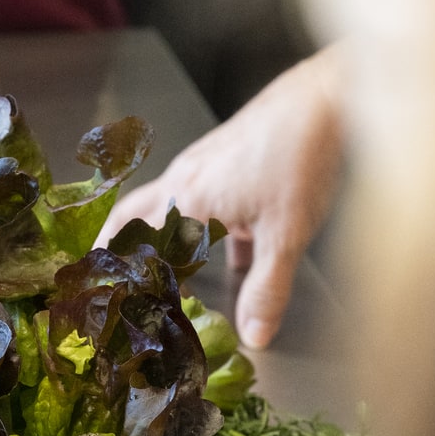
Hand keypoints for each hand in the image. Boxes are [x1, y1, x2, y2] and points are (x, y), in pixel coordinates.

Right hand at [103, 49, 344, 348]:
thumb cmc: (301, 158)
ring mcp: (205, 165)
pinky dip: (204, 228)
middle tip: (107, 276)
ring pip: (168, 207)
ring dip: (160, 238)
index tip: (110, 301)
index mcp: (187, 199)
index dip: (123, 275)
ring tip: (161, 269)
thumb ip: (267, 289)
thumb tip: (253, 337)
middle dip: (118, 248)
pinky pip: (203, 200)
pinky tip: (232, 253)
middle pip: (133, 216)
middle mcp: (184, 178)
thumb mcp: (286, 234)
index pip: (136, 245)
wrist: (327, 98)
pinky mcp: (227, 158)